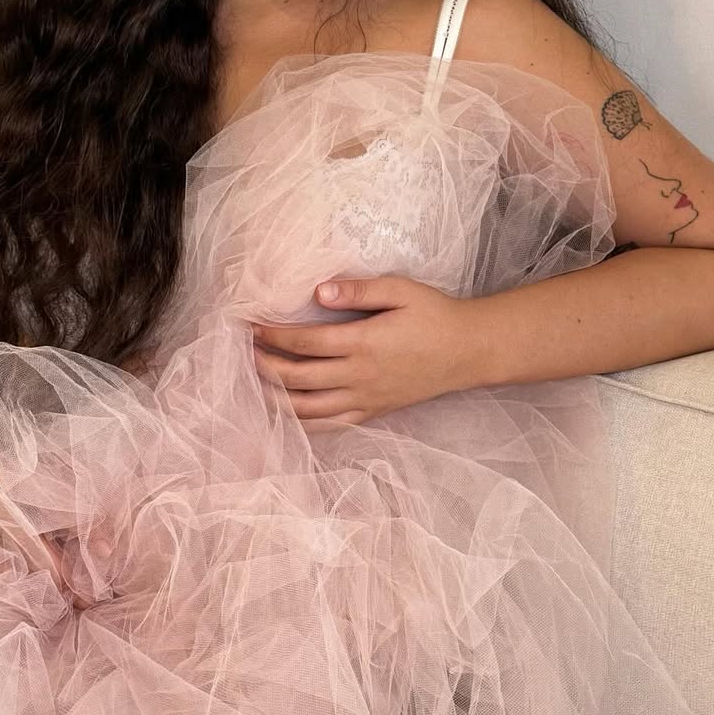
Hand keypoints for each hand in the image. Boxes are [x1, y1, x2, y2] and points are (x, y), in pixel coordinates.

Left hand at [250, 275, 476, 430]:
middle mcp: (360, 377)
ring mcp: (366, 399)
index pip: (305, 343)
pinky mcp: (373, 412)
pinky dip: (303, 422)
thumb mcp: (400, 290)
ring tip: (255, 381)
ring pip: (309, 409)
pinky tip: (286, 412)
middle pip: (298, 378)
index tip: (251, 325)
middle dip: (265, 365)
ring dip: (276, 397)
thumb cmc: (434, 314)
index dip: (273, 335)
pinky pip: (331, 424)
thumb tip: (317, 292)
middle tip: (245, 351)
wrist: (469, 351)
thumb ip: (358, 290)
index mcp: (364, 344)